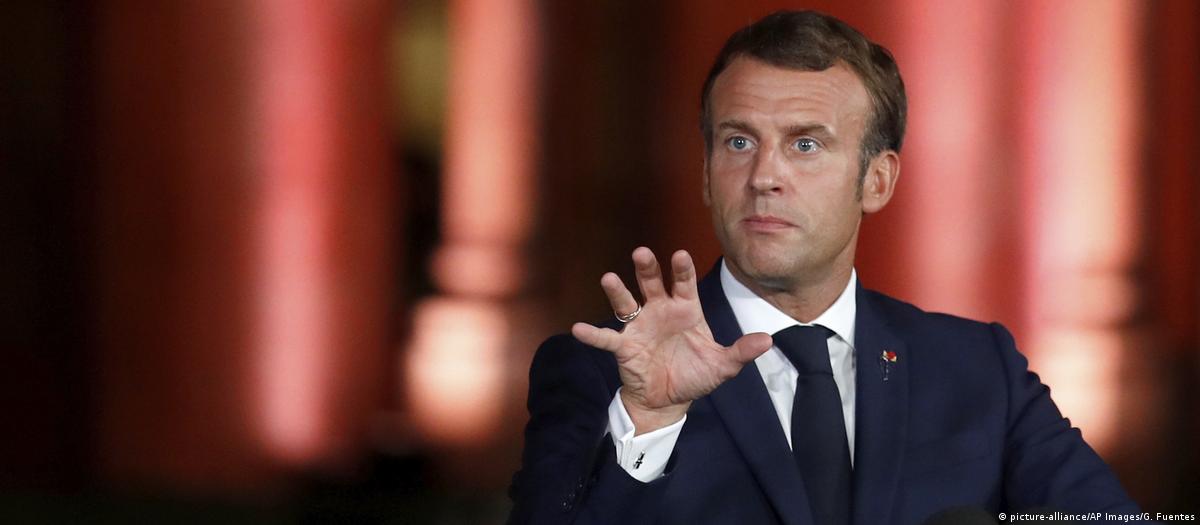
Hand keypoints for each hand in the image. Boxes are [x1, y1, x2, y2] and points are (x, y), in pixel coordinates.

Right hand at [572, 247, 772, 433]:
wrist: (669, 401)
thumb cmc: (695, 375)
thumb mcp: (722, 365)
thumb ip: (741, 351)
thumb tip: (768, 341)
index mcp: (685, 310)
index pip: (683, 284)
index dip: (681, 270)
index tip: (680, 255)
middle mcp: (659, 312)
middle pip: (651, 284)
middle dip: (646, 269)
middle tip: (641, 253)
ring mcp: (639, 327)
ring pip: (626, 303)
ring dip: (617, 291)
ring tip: (608, 278)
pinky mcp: (624, 347)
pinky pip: (606, 338)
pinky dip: (593, 334)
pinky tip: (579, 329)